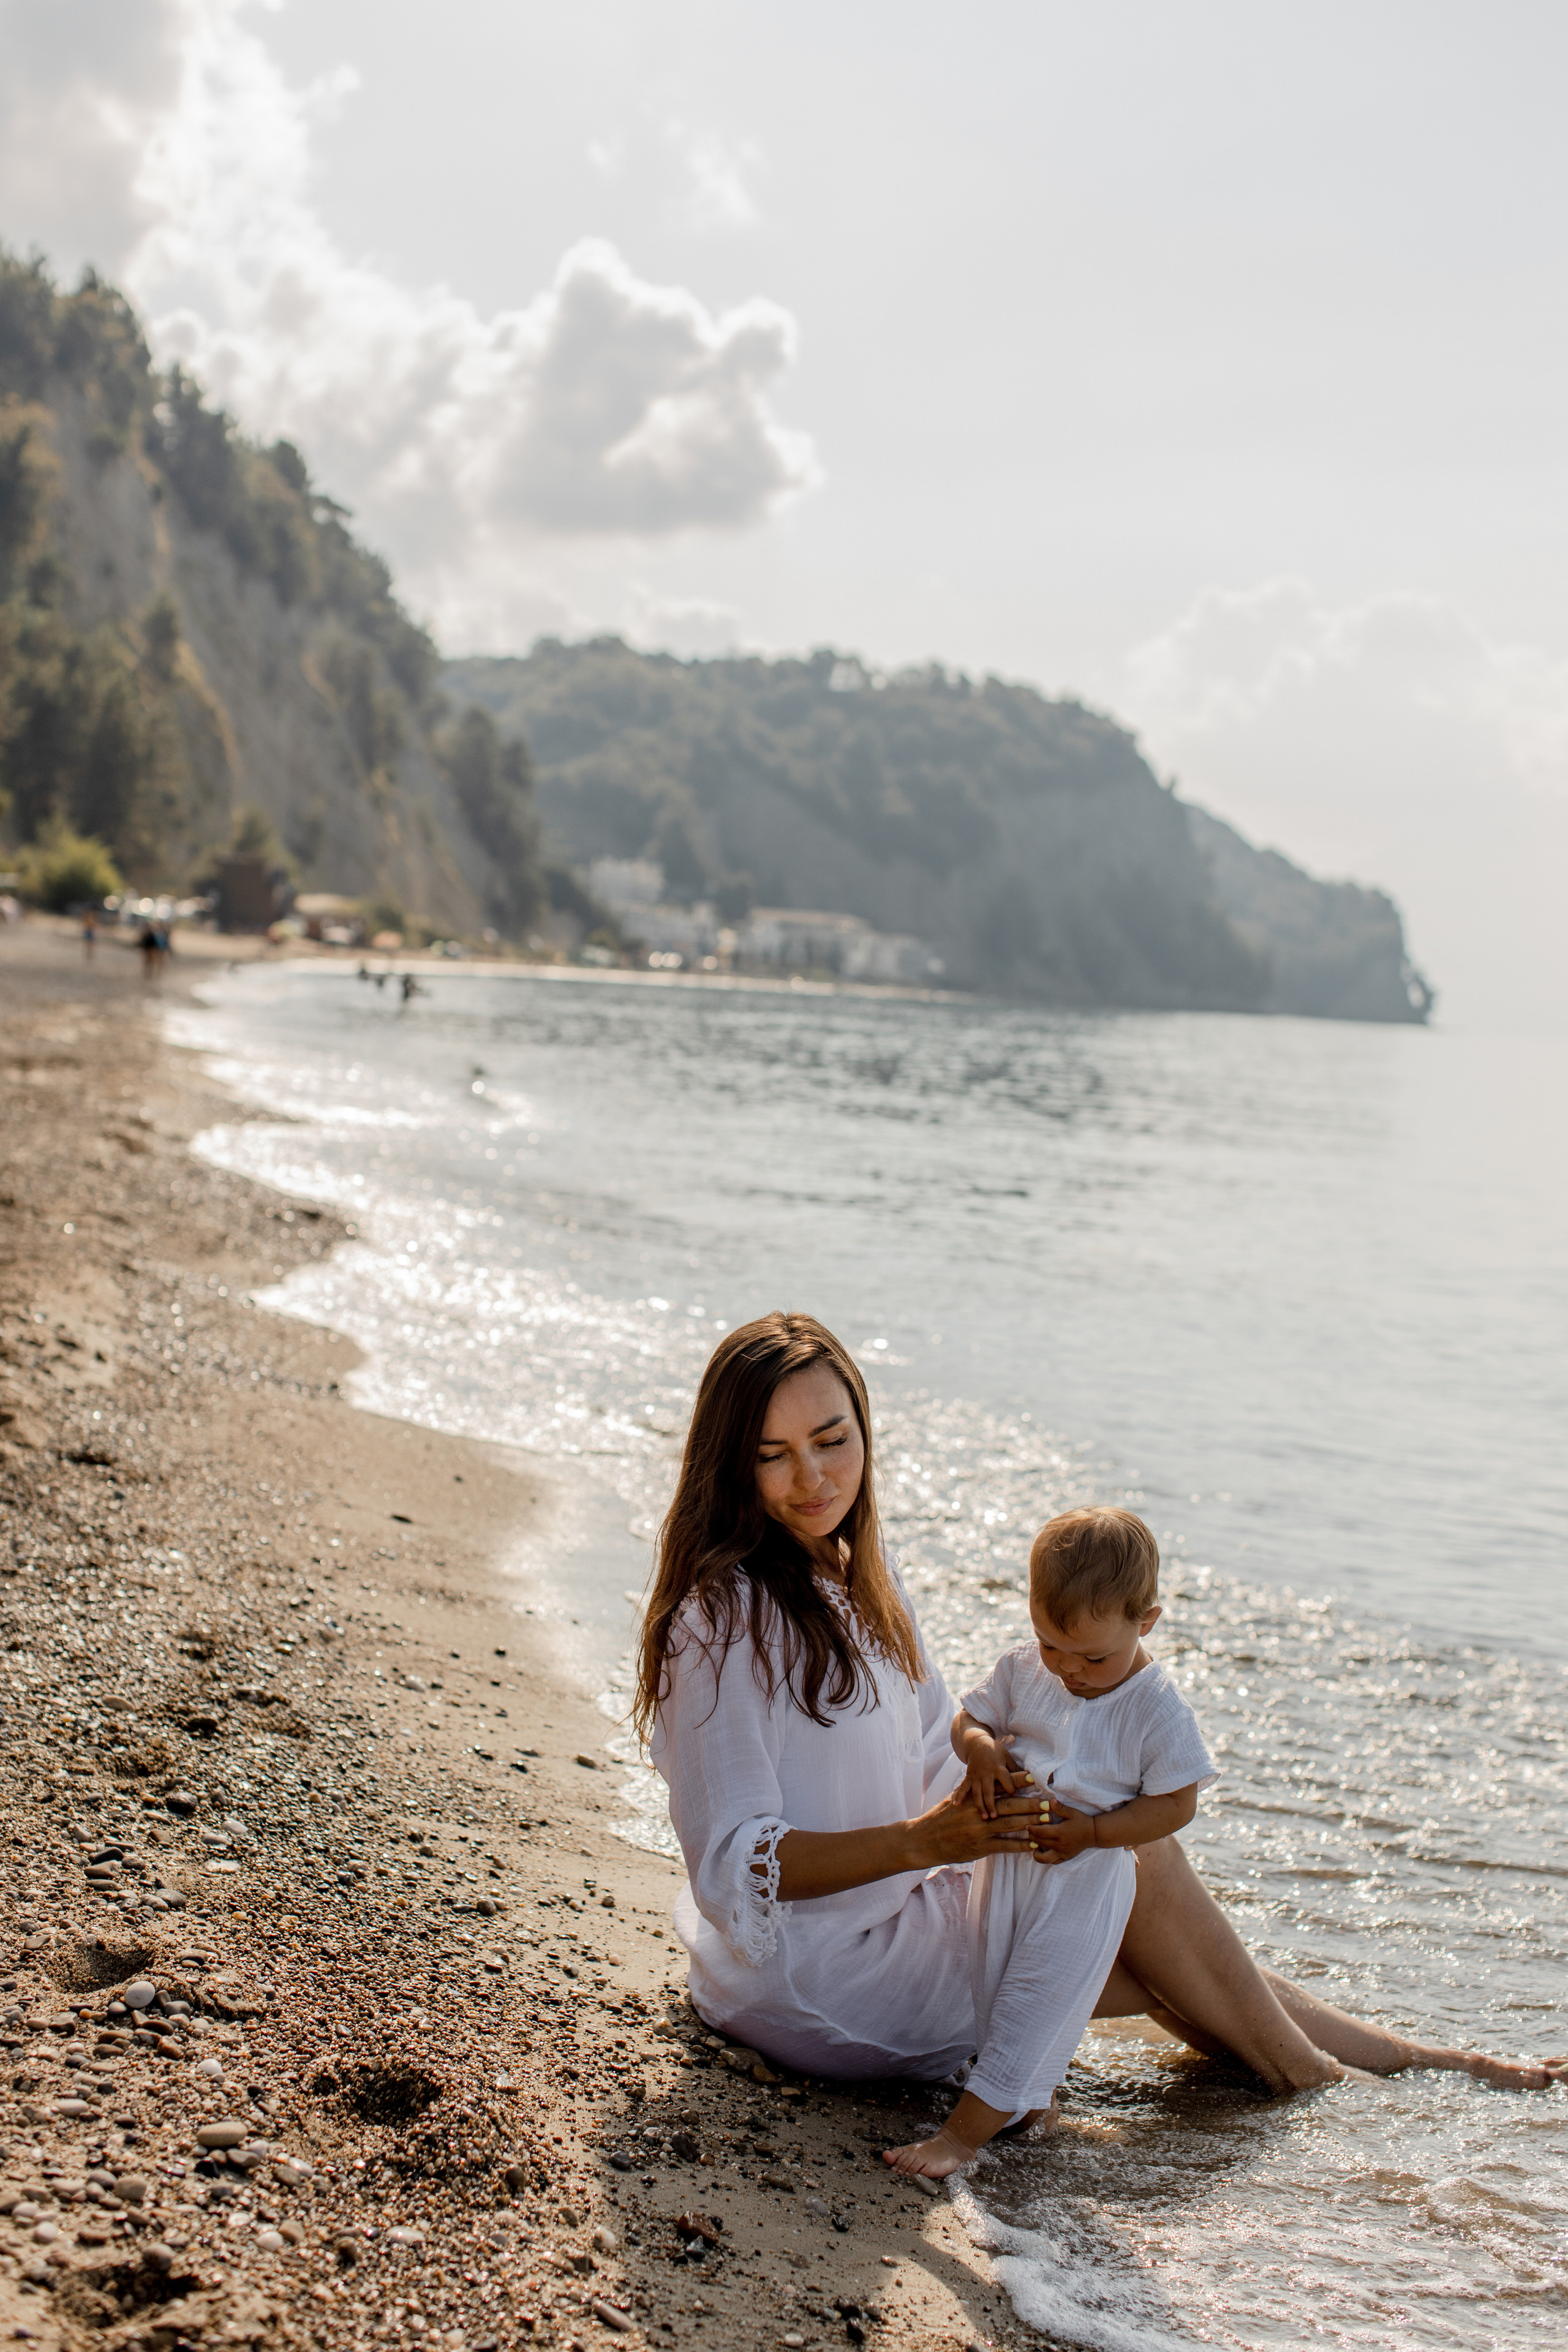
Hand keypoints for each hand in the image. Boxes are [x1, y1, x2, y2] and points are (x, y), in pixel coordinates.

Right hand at [904, 1782, 1050, 1870]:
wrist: (923, 1840)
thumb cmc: (938, 1819)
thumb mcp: (954, 1801)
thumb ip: (972, 1794)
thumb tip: (986, 1785)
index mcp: (973, 1798)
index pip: (998, 1787)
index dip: (1017, 1782)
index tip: (1033, 1778)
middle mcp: (978, 1812)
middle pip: (1010, 1805)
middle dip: (1031, 1803)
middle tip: (1048, 1802)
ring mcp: (979, 1830)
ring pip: (1010, 1824)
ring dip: (1031, 1822)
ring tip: (1047, 1820)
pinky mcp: (979, 1847)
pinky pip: (1004, 1846)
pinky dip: (1020, 1845)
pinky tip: (1033, 1844)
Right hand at [957, 1734, 1029, 1819]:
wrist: (977, 1743)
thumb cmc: (997, 1752)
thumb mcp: (1007, 1758)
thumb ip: (1016, 1770)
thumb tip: (1033, 1780)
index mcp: (998, 1767)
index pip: (1006, 1779)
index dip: (1010, 1788)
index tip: (1015, 1798)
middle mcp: (986, 1772)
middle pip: (990, 1790)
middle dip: (992, 1803)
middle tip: (995, 1817)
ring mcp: (976, 1776)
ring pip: (977, 1792)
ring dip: (980, 1805)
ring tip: (984, 1817)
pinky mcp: (968, 1777)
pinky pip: (963, 1788)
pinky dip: (959, 1796)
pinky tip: (955, 1805)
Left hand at [1030, 1799, 1095, 1864]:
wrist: (1094, 1834)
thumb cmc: (1082, 1821)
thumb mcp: (1072, 1812)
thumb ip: (1060, 1807)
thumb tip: (1050, 1800)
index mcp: (1060, 1832)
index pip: (1040, 1832)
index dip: (1031, 1829)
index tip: (1027, 1826)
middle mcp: (1060, 1845)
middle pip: (1040, 1843)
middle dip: (1032, 1837)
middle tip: (1030, 1832)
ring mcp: (1063, 1853)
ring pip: (1044, 1858)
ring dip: (1036, 1852)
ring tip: (1035, 1845)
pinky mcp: (1065, 1858)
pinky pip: (1052, 1862)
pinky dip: (1045, 1858)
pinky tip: (1044, 1850)